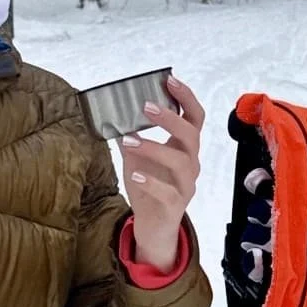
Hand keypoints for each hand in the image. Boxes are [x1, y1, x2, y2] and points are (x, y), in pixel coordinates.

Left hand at [121, 74, 203, 270]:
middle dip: (170, 118)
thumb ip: (131, 138)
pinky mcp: (177, 206)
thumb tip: (112, 116)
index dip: (185, 97)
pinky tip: (134, 175)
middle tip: (146, 106)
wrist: (154, 227)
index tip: (169, 80)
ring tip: (128, 141)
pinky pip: (168, 192)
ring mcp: (186, 185)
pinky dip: (151, 182)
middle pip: (191, 135)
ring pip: (181, 162)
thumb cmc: (148, 188)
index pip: (195, 117)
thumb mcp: (137, 159)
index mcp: (184, 148)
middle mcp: (190, 163)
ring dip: (154, 147)